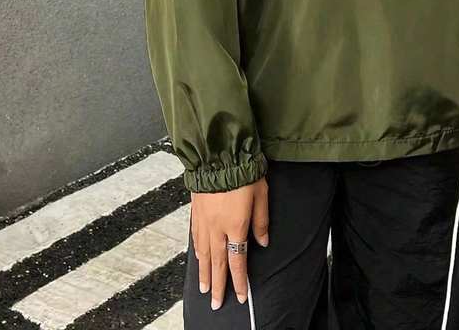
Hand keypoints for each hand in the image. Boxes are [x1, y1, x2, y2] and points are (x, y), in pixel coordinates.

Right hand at [189, 176, 268, 310]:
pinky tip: (199, 258)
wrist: (218, 154)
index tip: (240, 295)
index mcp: (235, 226)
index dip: (239, 281)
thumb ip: (261, 221)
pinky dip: (197, 252)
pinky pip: (196, 238)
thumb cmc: (242, 172)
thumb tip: (262, 241)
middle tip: (215, 303)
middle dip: (218, 285)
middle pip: (218, 263)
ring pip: (204, 254)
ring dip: (205, 273)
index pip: (238, 261)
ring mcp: (204, 221)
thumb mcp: (261, 195)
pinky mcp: (196, 212)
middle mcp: (217, 228)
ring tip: (205, 288)